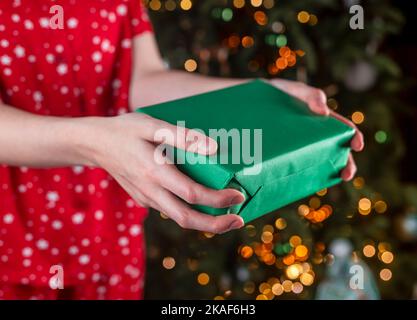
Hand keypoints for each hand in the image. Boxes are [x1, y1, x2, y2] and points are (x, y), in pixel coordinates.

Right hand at [86, 113, 244, 233]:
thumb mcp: (152, 125)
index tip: (238, 195)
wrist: (95, 144)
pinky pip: (169, 211)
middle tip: (239, 221)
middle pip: (186, 218)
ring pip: (178, 218)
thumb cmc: (125, 130)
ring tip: (228, 217)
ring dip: (204, 222)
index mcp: (154, 172)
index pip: (192, 194)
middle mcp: (150, 190)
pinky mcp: (143, 198)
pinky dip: (190, 213)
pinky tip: (203, 206)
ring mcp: (145, 198)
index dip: (217, 199)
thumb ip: (183, 137)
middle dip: (215, 224)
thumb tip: (214, 148)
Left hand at [269, 79, 363, 180]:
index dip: (354, 138)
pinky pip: (296, 170)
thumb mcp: (294, 91)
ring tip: (326, 182)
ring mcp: (301, 149)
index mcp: (322, 121)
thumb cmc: (279, 94)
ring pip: (318, 164)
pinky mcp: (285, 157)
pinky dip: (301, 178)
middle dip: (345, 164)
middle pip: (336, 151)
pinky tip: (299, 185)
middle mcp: (316, 137)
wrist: (251, 101)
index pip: (343, 130)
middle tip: (347, 174)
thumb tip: (324, 112)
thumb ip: (310, 96)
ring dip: (326, 174)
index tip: (357, 145)